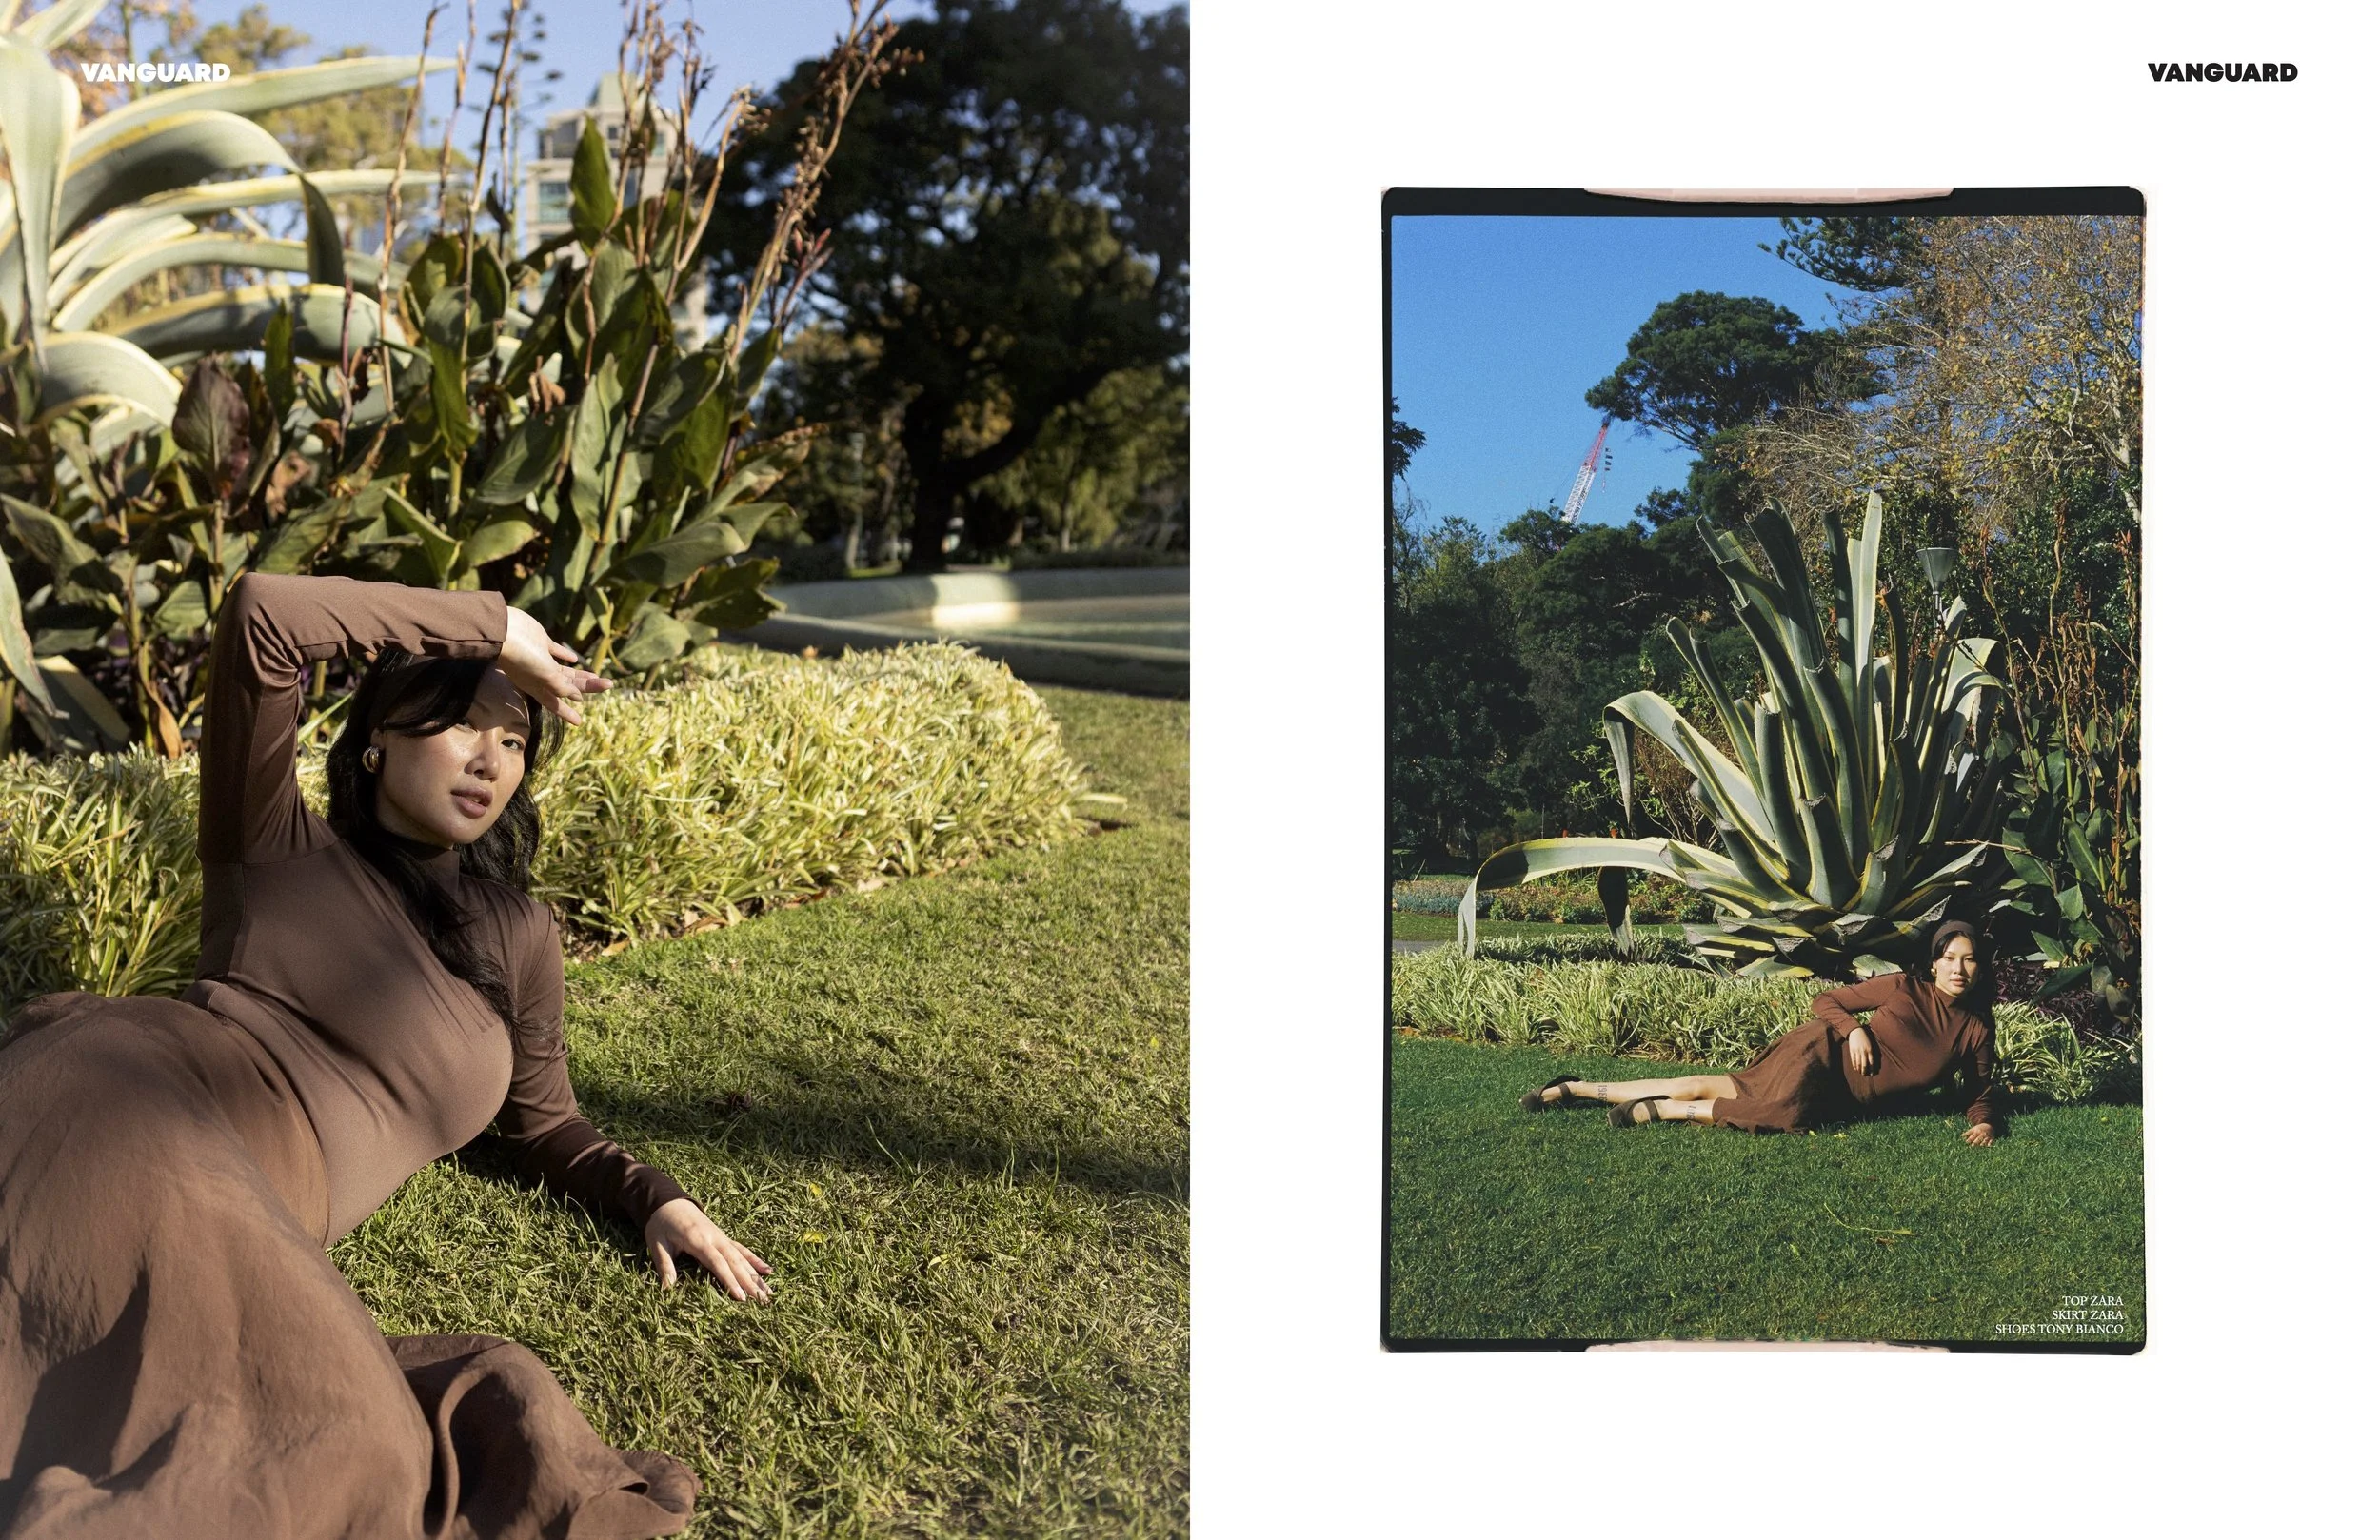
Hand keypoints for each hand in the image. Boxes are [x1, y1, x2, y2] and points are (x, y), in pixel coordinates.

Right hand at [497, 607, 611, 725]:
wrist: (505, 632)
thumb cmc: (523, 658)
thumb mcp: (545, 677)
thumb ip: (561, 687)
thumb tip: (576, 695)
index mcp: (538, 687)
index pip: (556, 704)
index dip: (567, 713)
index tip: (579, 722)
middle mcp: (539, 675)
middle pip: (567, 685)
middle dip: (585, 687)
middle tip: (607, 686)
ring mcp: (540, 658)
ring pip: (564, 670)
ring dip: (579, 674)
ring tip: (595, 677)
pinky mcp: (540, 642)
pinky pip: (556, 651)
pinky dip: (566, 656)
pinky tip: (575, 659)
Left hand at [643, 1198, 772, 1301]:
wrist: (669, 1202)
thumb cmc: (661, 1224)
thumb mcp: (657, 1243)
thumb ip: (664, 1265)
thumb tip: (667, 1289)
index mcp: (698, 1240)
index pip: (717, 1263)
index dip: (730, 1280)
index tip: (741, 1297)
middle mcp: (715, 1238)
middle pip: (736, 1262)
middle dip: (750, 1283)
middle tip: (763, 1301)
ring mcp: (722, 1238)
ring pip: (743, 1258)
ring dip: (756, 1276)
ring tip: (769, 1292)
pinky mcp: (724, 1238)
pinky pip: (742, 1250)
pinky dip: (755, 1261)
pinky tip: (767, 1271)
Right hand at [1844, 1026, 1874, 1075]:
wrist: (1856, 1031)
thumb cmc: (1865, 1037)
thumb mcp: (1871, 1044)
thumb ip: (1873, 1051)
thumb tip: (1876, 1060)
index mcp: (1870, 1050)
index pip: (1871, 1062)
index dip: (1872, 1069)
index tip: (1872, 1073)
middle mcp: (1864, 1051)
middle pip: (1865, 1064)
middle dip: (1865, 1071)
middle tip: (1866, 1075)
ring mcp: (1857, 1051)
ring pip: (1858, 1063)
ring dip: (1859, 1069)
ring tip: (1860, 1073)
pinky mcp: (1852, 1050)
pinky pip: (1853, 1060)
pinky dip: (1854, 1065)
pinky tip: (1855, 1068)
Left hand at [1963, 1123, 1995, 1146]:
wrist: (1988, 1125)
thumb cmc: (1979, 1128)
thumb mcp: (1973, 1129)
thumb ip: (1968, 1133)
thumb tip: (1961, 1136)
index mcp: (1977, 1132)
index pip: (1973, 1136)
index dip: (1970, 1139)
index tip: (1966, 1142)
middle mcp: (1982, 1134)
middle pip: (1978, 1138)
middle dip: (1976, 1142)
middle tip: (1972, 1146)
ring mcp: (1987, 1136)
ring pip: (1985, 1139)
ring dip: (1983, 1142)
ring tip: (1981, 1145)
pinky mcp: (1991, 1138)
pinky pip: (1991, 1140)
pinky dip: (1990, 1143)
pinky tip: (1988, 1146)